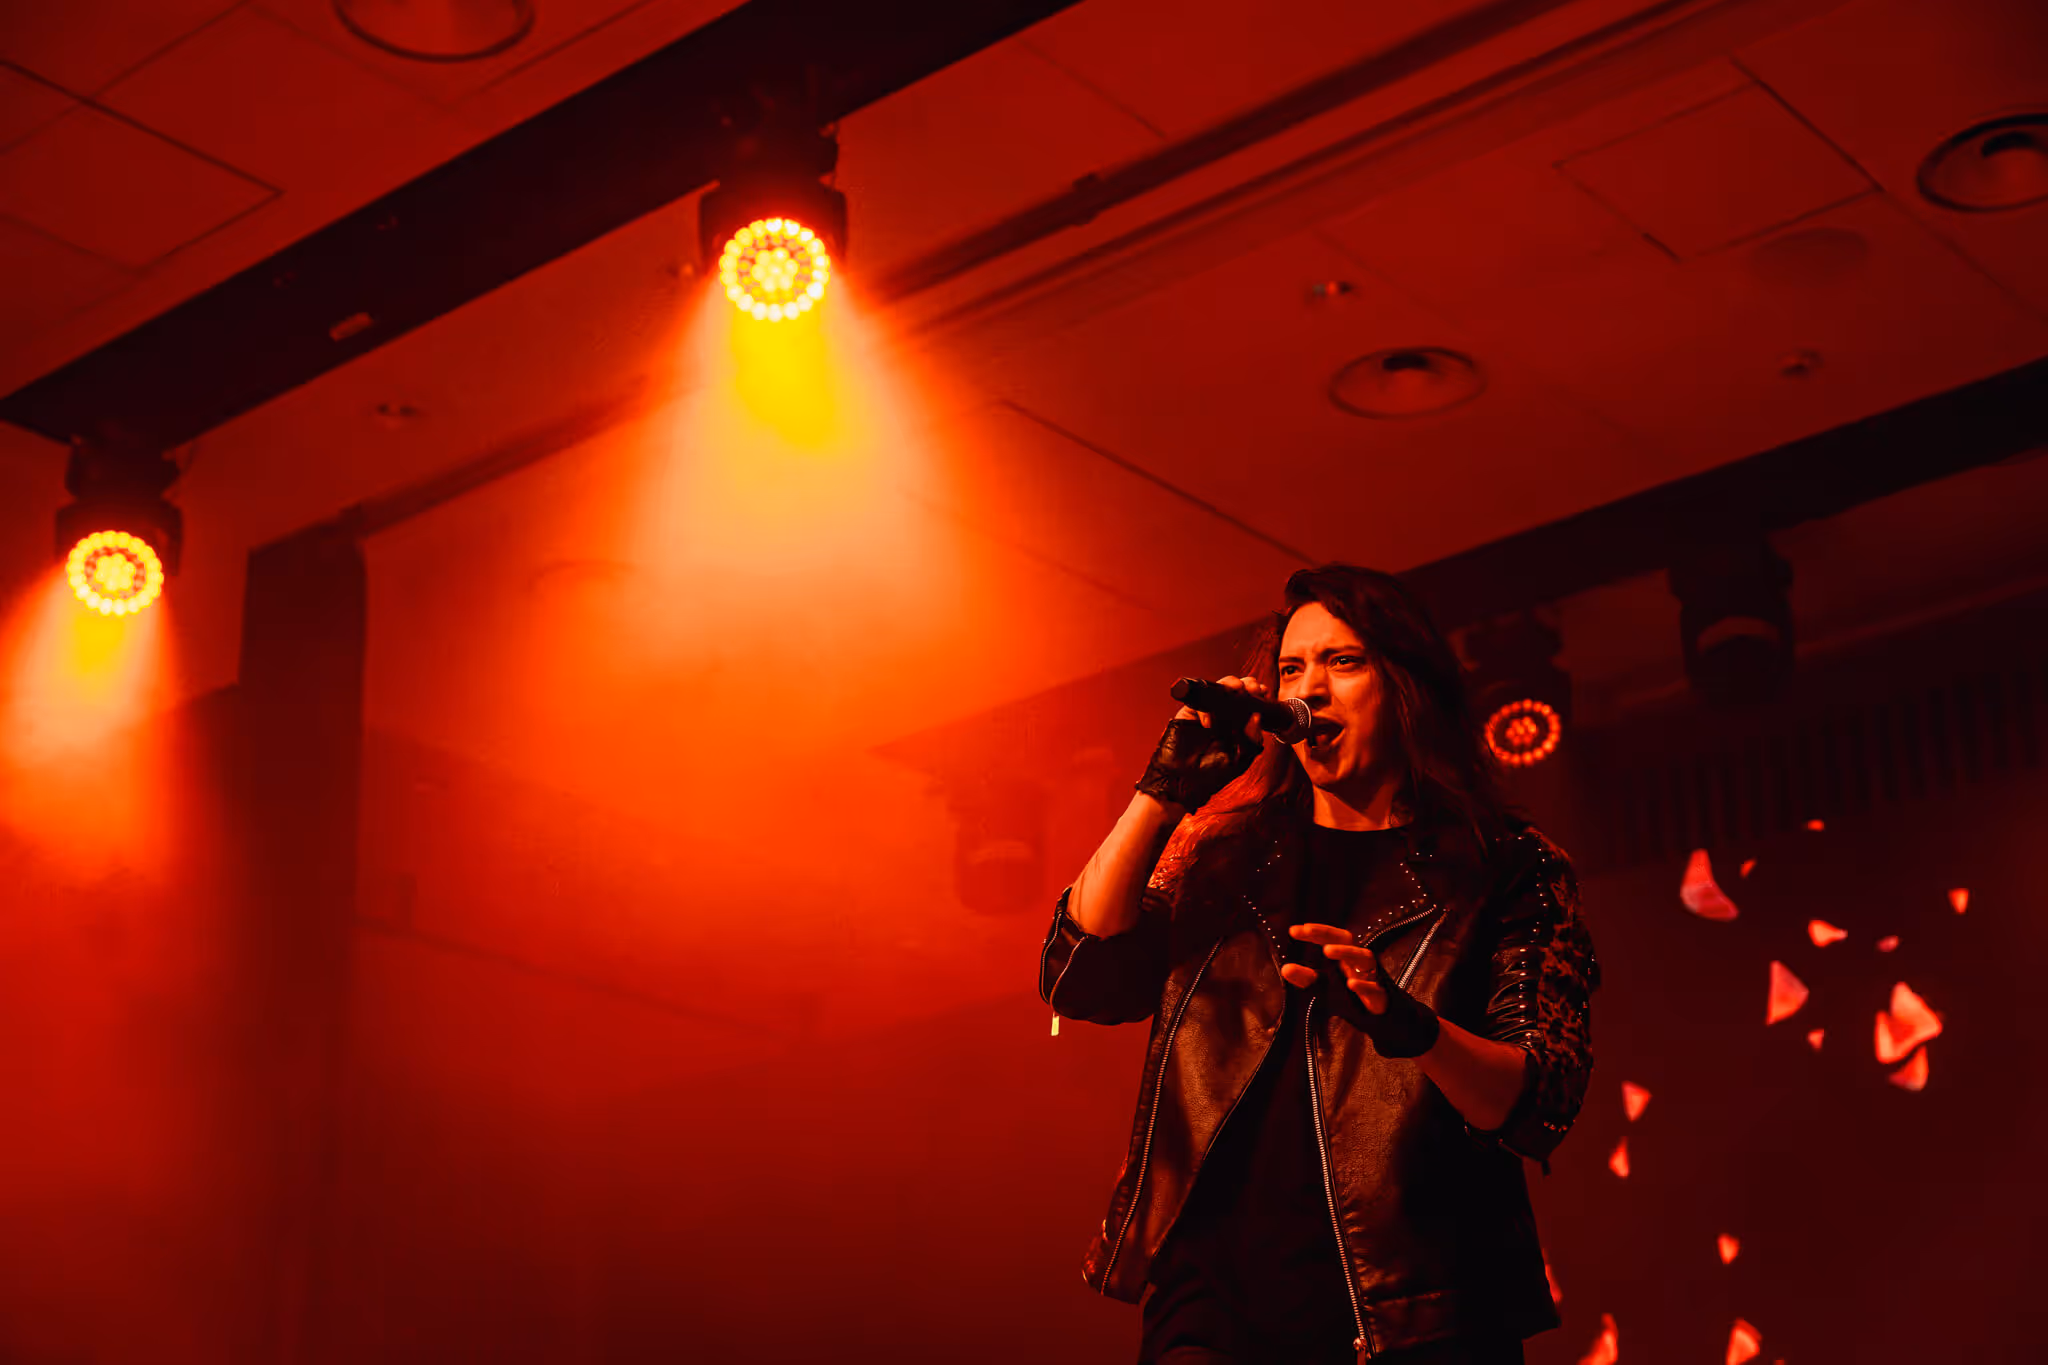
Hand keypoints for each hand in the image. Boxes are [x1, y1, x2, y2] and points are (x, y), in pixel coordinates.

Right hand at [1134, 675, 1266, 811]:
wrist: (1183, 784)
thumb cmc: (1212, 776)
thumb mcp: (1239, 760)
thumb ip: (1251, 740)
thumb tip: (1257, 717)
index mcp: (1237, 727)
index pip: (1248, 705)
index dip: (1255, 695)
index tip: (1263, 691)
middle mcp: (1223, 718)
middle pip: (1234, 693)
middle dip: (1244, 685)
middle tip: (1251, 686)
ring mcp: (1205, 714)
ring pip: (1216, 692)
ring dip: (1227, 686)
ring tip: (1236, 688)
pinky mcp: (1188, 715)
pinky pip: (1197, 704)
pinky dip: (1205, 709)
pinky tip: (1209, 723)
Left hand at [1279, 923, 1385, 1010]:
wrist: (1377, 1015)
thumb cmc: (1350, 994)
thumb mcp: (1323, 986)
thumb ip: (1306, 978)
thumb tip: (1285, 968)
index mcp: (1344, 956)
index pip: (1330, 938)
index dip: (1314, 932)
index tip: (1293, 930)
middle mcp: (1357, 961)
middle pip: (1347, 940)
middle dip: (1328, 933)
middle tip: (1308, 930)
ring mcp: (1371, 975)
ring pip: (1364, 957)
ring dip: (1346, 952)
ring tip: (1327, 950)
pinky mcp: (1380, 994)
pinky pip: (1375, 987)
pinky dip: (1363, 985)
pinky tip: (1351, 984)